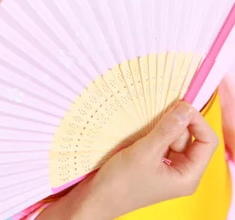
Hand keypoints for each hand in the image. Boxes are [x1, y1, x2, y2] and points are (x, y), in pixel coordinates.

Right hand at [40, 101, 218, 219]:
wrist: (96, 198)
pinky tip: (140, 134)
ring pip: (175, 135)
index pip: (207, 142)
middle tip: (155, 122)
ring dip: (161, 127)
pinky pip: (162, 139)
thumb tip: (186, 107)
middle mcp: (182, 172)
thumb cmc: (121, 183)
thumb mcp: (145, 152)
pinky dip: (154, 131)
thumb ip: (167, 129)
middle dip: (175, 125)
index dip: (197, 122)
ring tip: (143, 132)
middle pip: (191, 136)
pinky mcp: (155, 161)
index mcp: (188, 176)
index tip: (180, 105)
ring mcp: (168, 166)